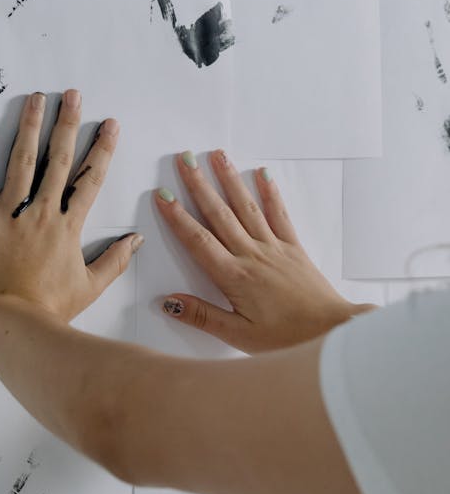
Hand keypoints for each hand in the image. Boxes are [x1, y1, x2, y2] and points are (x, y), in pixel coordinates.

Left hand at [0, 90, 142, 328]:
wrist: (12, 326)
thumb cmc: (50, 311)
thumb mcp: (90, 288)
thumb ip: (115, 260)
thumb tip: (136, 239)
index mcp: (68, 227)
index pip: (90, 179)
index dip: (101, 149)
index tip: (109, 124)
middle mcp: (42, 212)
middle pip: (58, 159)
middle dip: (68, 123)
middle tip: (73, 94)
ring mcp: (9, 214)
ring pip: (22, 160)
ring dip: (30, 125)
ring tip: (37, 97)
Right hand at [155, 150, 375, 353]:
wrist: (332, 332)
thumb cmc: (287, 339)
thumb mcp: (239, 336)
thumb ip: (203, 316)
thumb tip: (169, 301)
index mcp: (234, 277)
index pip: (198, 240)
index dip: (177, 217)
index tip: (162, 194)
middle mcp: (252, 255)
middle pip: (219, 214)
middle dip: (198, 185)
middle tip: (184, 159)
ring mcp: (274, 248)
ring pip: (246, 207)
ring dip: (229, 179)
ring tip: (216, 154)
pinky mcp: (293, 248)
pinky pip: (279, 214)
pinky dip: (270, 192)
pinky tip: (262, 173)